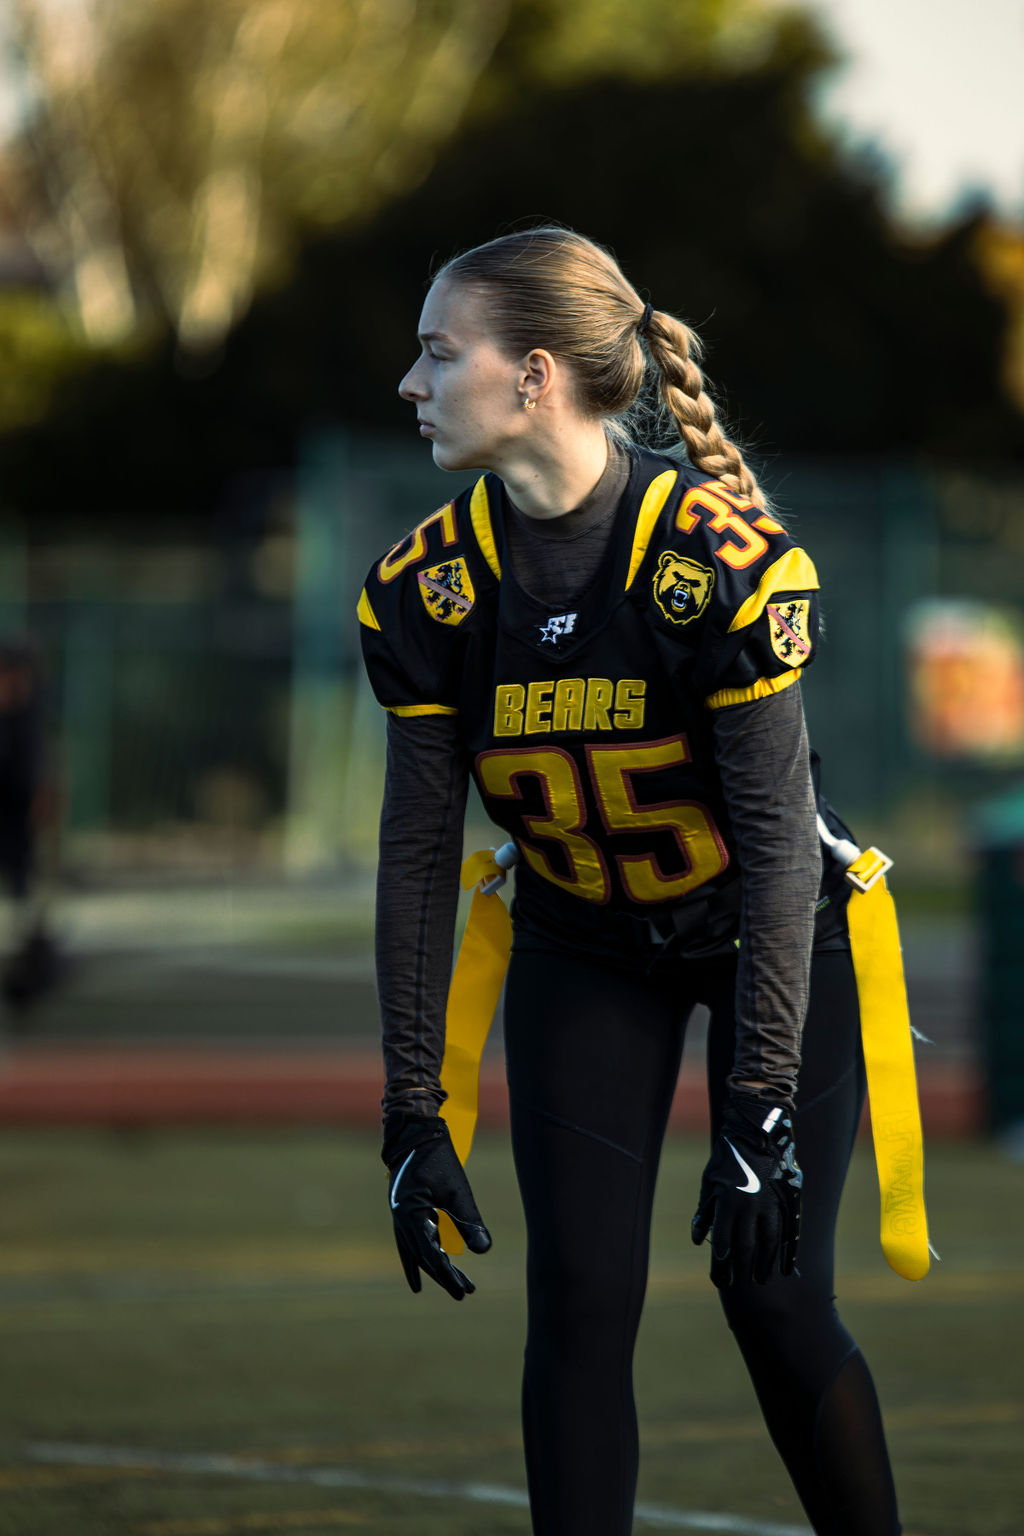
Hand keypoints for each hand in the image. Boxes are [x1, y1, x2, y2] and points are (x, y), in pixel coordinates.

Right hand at [382, 1112, 490, 1299]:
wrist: (416, 1133)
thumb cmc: (438, 1159)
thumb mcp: (457, 1190)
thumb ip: (468, 1221)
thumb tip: (483, 1250)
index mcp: (411, 1215)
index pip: (431, 1254)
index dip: (448, 1274)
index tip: (464, 1290)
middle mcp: (401, 1219)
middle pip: (423, 1257)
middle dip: (444, 1275)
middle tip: (464, 1294)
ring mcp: (399, 1215)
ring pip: (415, 1251)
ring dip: (433, 1267)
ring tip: (451, 1285)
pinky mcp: (403, 1210)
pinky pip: (408, 1241)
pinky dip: (416, 1256)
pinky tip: (425, 1265)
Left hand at [691, 1094, 801, 1287]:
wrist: (755, 1132)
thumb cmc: (727, 1159)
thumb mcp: (709, 1183)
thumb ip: (704, 1212)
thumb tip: (698, 1240)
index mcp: (727, 1203)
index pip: (722, 1243)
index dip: (720, 1265)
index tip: (720, 1280)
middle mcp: (748, 1207)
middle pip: (746, 1248)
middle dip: (742, 1270)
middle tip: (740, 1284)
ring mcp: (769, 1204)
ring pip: (769, 1243)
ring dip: (764, 1265)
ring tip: (761, 1280)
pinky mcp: (785, 1200)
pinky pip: (787, 1232)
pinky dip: (786, 1252)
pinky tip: (784, 1267)